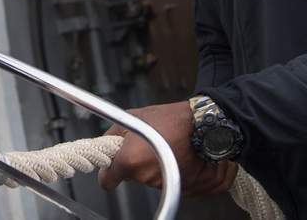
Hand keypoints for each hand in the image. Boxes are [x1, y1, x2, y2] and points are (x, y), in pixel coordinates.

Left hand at [97, 101, 237, 199]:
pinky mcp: (182, 189)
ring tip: (164, 148)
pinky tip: (176, 157)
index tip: (110, 170)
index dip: (108, 174)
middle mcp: (145, 177)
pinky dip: (170, 173)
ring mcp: (164, 185)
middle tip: (146, 147)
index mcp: (130, 161)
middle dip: (135, 164)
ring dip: (153, 167)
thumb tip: (104, 145)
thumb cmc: (169, 119)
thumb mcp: (132, 118)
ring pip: (149, 179)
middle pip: (131, 177)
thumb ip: (113, 134)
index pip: (107, 181)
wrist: (202, 125)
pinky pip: (168, 183)